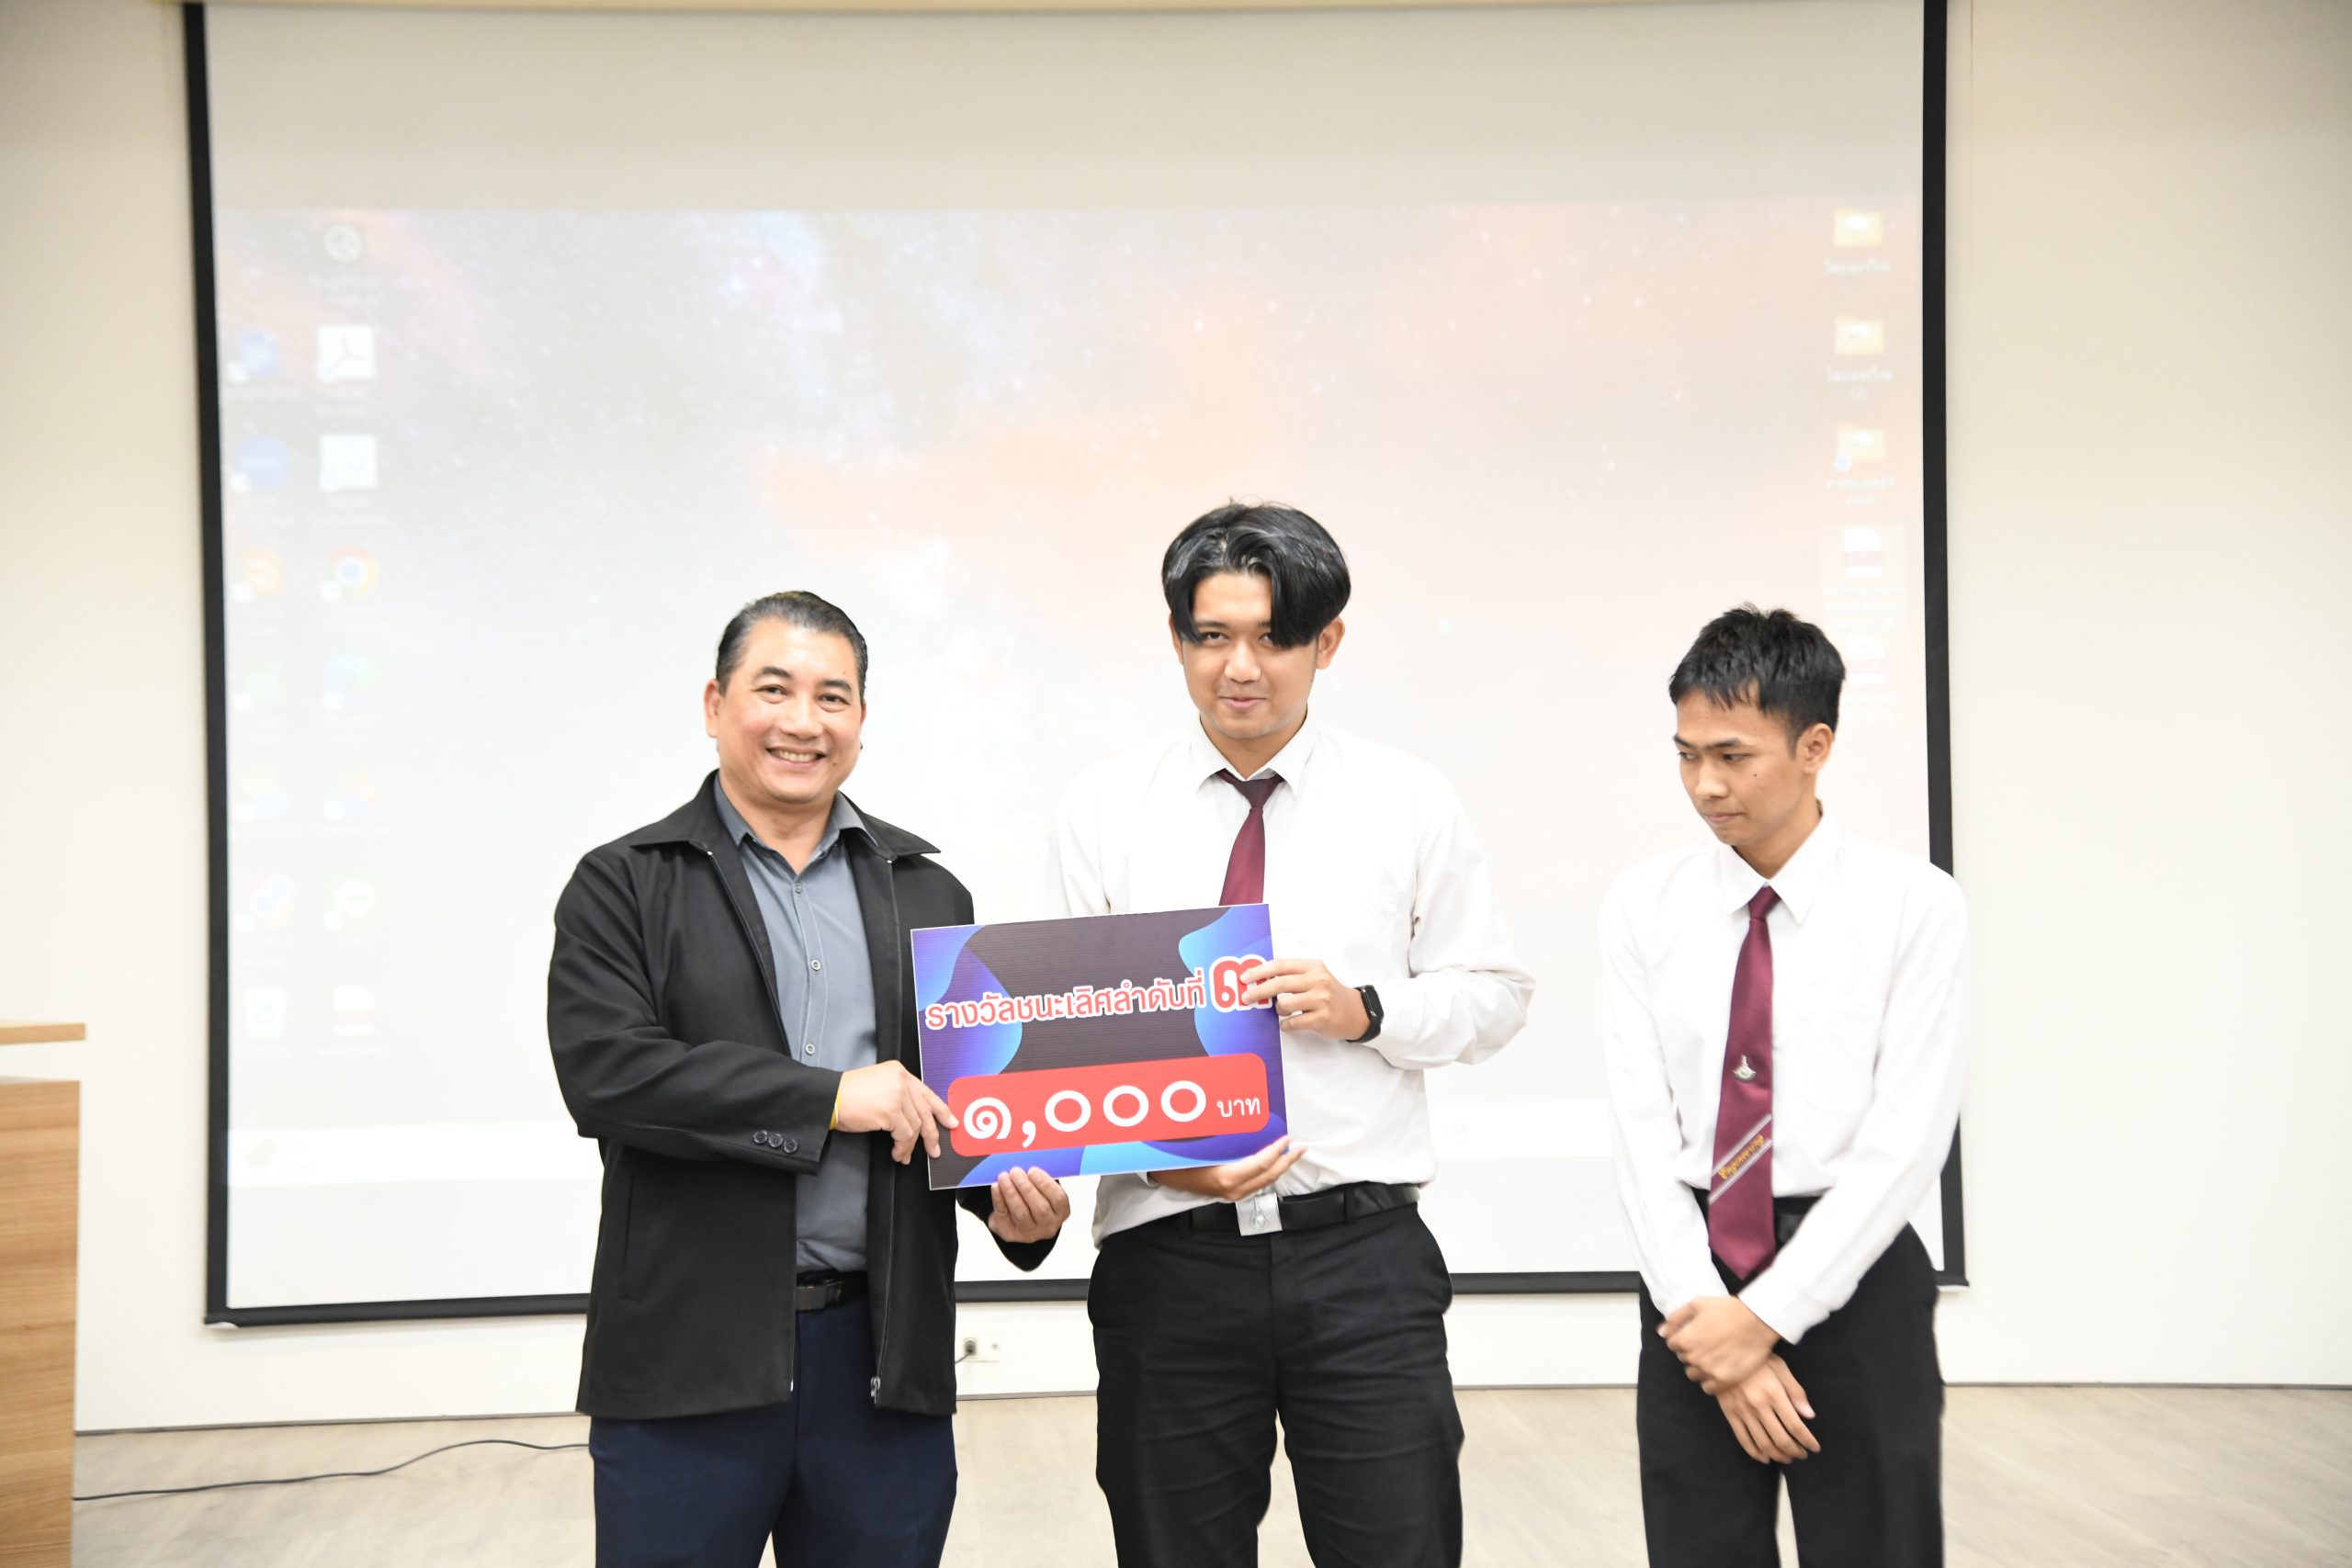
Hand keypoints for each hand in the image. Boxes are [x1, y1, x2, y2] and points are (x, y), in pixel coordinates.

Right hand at [834, 1061, 957, 1163]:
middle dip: (931, 1134)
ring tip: (904, 1155)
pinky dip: (902, 1147)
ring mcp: (897, 1095)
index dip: (941, 1110)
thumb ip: (898, 1095)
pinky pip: (904, 1135)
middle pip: (925, 1110)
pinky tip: (897, 1153)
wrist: (828, 1098)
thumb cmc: (847, 1095)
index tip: (950, 1122)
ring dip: (910, 1145)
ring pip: (915, 1126)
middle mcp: (901, 1080)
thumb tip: (914, 1120)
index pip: (926, 1092)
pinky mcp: (890, 1111)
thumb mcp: (877, 1086)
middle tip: (935, 1149)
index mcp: (899, 1072)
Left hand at [986, 1167, 1071, 1243]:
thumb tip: (1028, 1158)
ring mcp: (1030, 1233)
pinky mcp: (1011, 1233)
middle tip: (1015, 1171)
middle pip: (1040, 1208)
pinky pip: (1004, 1215)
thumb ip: (1039, 1178)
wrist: (1017, 1220)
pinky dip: (999, 1199)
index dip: (1046, 1184)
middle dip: (1026, 1188)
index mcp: (1061, 1212)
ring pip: (1021, 1213)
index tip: (1032, 1170)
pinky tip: (996, 1186)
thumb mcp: (1042, 1190)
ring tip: (1003, 1176)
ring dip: (1011, 1193)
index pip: (1058, 1199)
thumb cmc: (1033, 1197)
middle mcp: (1048, 1225)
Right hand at [1152, 1135, 1307, 1200]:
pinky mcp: (1231, 1194)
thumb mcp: (1200, 1146)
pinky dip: (1269, 1171)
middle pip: (1269, 1175)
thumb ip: (1226, 1139)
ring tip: (1292, 1153)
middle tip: (1302, 1147)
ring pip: (1265, 1181)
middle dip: (1288, 1160)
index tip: (1288, 1137)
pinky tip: (1274, 1162)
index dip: (1278, 1150)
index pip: (1261, 1163)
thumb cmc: (1178, 1158)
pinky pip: (1257, 1183)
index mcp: (1227, 1176)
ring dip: (1281, 1166)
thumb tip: (1247, 1122)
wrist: (1161, 1176)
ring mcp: (1233, 1194)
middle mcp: (1233, 1189)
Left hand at [1242, 958, 1369, 1038]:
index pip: (1281, 965)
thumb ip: (1293, 974)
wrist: (1355, 1012)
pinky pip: (1292, 1022)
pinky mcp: (1322, 1018)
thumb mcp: (1315, 976)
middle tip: (1247, 998)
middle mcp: (1317, 980)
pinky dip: (1286, 1025)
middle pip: (1279, 983)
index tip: (1246, 977)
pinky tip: (1288, 1024)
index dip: (1260, 971)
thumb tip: (1261, 977)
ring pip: (1284, 1004)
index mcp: (1313, 967)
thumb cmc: (1329, 993)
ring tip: (1284, 1011)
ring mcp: (1321, 999)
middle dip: (1259, 991)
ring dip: (1278, 1010)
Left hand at [1660, 1294, 1778, 1393]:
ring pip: (1693, 1374)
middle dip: (1691, 1351)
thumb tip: (1661, 1332)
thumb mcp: (1698, 1304)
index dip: (1683, 1337)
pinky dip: (1710, 1380)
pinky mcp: (1724, 1381)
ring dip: (1699, 1367)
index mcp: (1685, 1340)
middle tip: (1708, 1343)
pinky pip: (1708, 1388)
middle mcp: (1694, 1358)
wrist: (1758, 1321)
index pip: (1672, 1344)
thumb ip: (1676, 1318)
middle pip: (1683, 1359)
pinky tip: (1719, 1369)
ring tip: (1714, 1356)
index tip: (1696, 1333)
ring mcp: (1709, 1371)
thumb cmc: (1727, 1309)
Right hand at [1715, 1355, 1818, 1464]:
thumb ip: (1795, 1391)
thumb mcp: (1780, 1367)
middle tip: (1802, 1454)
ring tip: (1787, 1458)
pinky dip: (1755, 1453)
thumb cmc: (1757, 1359)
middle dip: (1795, 1451)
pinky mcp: (1730, 1414)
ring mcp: (1743, 1412)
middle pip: (1780, 1438)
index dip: (1807, 1440)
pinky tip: (1764, 1457)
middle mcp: (1759, 1406)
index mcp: (1774, 1394)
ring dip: (1778, 1455)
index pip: (1795, 1425)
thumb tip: (1809, 1415)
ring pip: (1763, 1443)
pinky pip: (1743, 1439)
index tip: (1814, 1447)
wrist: (1723, 1353)